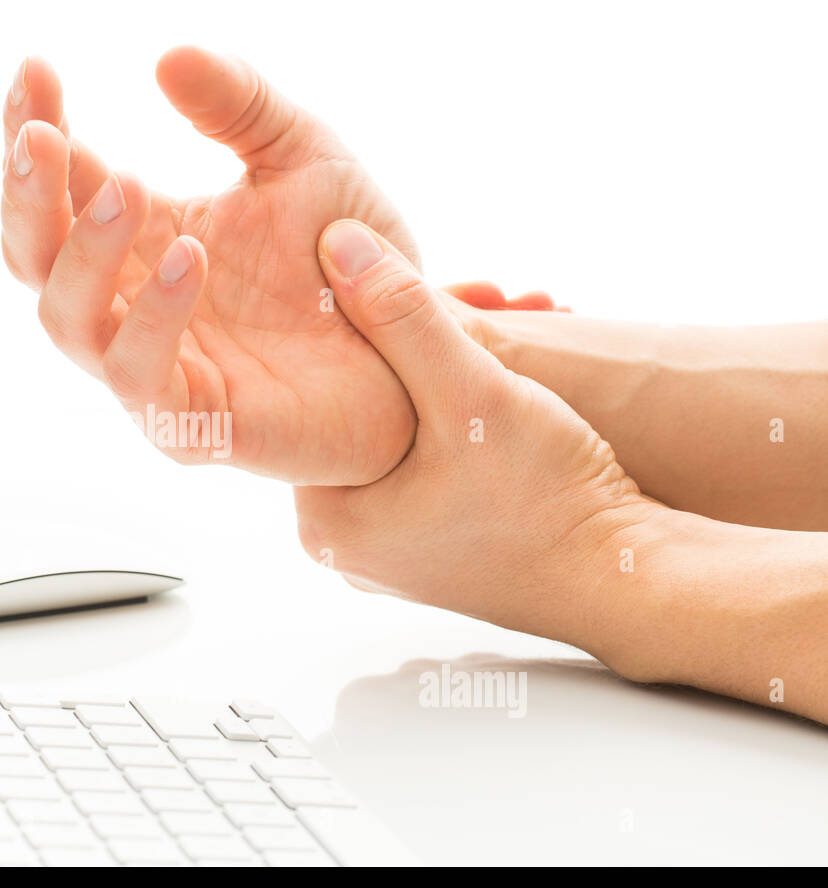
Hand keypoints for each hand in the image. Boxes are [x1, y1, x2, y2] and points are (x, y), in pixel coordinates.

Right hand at [1, 48, 421, 483]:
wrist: (414, 351)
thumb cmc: (348, 261)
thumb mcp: (303, 157)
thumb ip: (240, 106)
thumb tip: (168, 56)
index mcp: (141, 236)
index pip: (57, 185)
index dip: (33, 128)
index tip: (35, 68)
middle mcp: (128, 304)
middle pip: (33, 257)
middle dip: (26, 195)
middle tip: (40, 134)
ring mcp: (152, 366)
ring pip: (67, 322)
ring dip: (82, 254)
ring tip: (126, 187)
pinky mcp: (191, 424)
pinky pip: (142, 376)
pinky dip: (154, 318)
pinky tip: (189, 256)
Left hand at [295, 220, 657, 667]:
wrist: (627, 582)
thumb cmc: (548, 500)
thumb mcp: (472, 390)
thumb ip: (403, 315)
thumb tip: (335, 244)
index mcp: (324, 518)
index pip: (320, 394)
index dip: (370, 325)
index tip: (427, 288)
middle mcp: (342, 545)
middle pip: (364, 411)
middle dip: (423, 344)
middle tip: (487, 296)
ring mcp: (387, 552)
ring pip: (403, 433)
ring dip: (451, 374)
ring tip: (512, 322)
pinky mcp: (432, 551)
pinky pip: (428, 463)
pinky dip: (462, 419)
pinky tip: (510, 381)